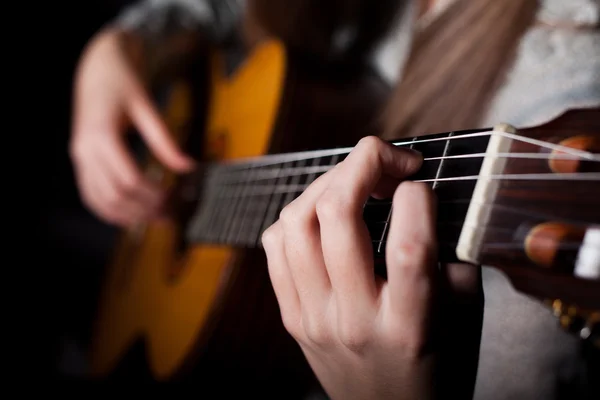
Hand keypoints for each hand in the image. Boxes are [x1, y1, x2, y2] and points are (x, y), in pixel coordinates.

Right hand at [70, 29, 194, 225]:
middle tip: (170, 215)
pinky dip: (109, 211)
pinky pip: (90, 195)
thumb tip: (188, 167)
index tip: (174, 198)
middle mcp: (85, 150)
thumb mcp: (147, 106)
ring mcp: (79, 157)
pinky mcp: (80, 161)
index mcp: (101, 134)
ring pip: (100, 201)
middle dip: (143, 209)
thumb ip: (165, 140)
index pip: (128, 179)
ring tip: (156, 219)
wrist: (98, 68)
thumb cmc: (123, 82)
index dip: (152, 194)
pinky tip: (132, 216)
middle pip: (114, 195)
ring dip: (128, 216)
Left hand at [262, 137, 482, 399]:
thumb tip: (426, 200)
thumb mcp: (464, 318)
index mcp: (409, 326)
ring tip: (353, 179)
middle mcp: (353, 319)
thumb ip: (451, 258)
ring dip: (325, 184)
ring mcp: (312, 317)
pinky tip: (322, 213)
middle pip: (336, 216)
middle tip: (386, 157)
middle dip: (361, 164)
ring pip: (295, 223)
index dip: (415, 195)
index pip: (406, 246)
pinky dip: (297, 215)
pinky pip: (275, 246)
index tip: (421, 182)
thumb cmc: (435, 370)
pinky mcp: (291, 316)